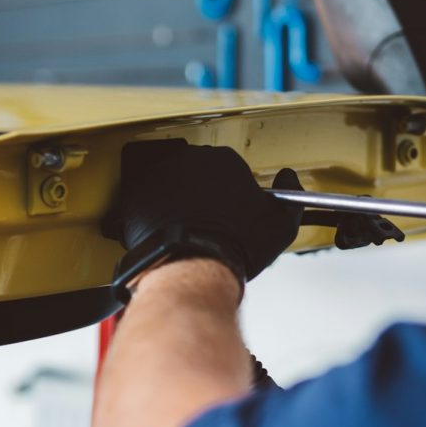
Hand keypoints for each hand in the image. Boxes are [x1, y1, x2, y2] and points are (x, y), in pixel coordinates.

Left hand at [104, 140, 302, 281]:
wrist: (191, 266)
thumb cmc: (231, 247)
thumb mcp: (280, 226)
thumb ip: (291, 196)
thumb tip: (290, 179)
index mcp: (226, 160)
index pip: (229, 169)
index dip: (230, 192)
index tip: (228, 211)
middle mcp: (191, 159)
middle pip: (198, 171)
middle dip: (202, 192)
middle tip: (207, 220)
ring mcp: (160, 173)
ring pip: (170, 180)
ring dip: (175, 197)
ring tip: (184, 226)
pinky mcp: (134, 191)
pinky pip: (143, 195)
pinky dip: (151, 209)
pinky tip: (164, 229)